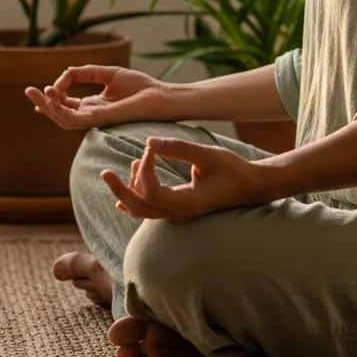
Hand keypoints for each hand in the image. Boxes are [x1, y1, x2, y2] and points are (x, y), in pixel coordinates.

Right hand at [25, 65, 165, 129]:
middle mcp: (92, 114)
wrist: (160, 96)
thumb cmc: (141, 86)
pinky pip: (75, 118)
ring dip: (47, 107)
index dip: (52, 98)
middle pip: (60, 113)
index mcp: (94, 105)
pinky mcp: (100, 119)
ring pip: (63, 119)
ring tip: (36, 94)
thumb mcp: (109, 73)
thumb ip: (86, 73)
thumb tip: (65, 73)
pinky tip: (52, 98)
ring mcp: (95, 119)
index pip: (67, 105)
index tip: (46, 87)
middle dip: (43, 103)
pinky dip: (60, 110)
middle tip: (28, 91)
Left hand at [101, 137, 274, 220]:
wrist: (252, 187)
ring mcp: (178, 214)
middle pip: (139, 209)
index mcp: (187, 203)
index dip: (145, 169)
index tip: (151, 148)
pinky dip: (136, 200)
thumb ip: (179, 149)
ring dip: (129, 191)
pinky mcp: (179, 209)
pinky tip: (124, 195)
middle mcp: (179, 213)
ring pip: (143, 211)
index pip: (152, 192)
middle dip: (119, 190)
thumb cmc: (233, 170)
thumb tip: (149, 142)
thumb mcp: (208, 155)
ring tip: (131, 165)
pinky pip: (150, 211)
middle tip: (104, 173)